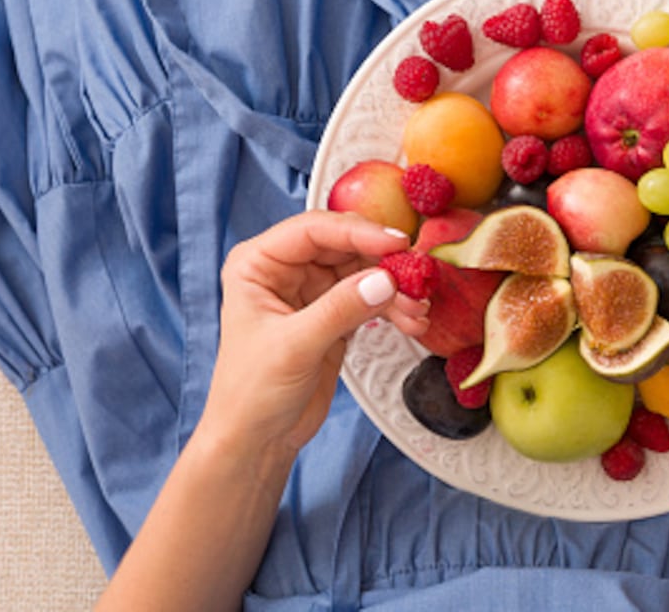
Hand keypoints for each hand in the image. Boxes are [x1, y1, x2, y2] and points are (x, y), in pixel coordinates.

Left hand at [198, 210, 429, 471]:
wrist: (257, 438)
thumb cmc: (251, 392)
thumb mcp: (294, 346)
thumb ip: (339, 310)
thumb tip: (384, 281)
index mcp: (258, 263)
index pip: (314, 230)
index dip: (358, 231)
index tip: (396, 243)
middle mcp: (284, 270)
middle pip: (344, 246)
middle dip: (383, 261)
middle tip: (417, 276)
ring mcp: (311, 292)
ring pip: (363, 271)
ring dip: (394, 288)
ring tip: (418, 309)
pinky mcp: (333, 315)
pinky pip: (370, 297)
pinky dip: (393, 307)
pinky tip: (411, 320)